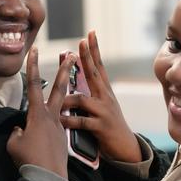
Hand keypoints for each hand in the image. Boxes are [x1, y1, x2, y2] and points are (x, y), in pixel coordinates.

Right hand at [7, 46, 75, 178]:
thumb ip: (17, 131)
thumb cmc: (28, 160)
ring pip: (59, 108)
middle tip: (73, 56)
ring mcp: (59, 128)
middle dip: (65, 70)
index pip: (34, 85)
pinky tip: (41, 145)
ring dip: (60, 99)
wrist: (48, 180)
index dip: (32, 66)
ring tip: (57, 103)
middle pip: (60, 89)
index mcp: (38, 115)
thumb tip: (20, 130)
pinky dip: (47, 130)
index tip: (34, 50)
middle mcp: (52, 117)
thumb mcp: (14, 143)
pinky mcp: (62, 139)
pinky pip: (54, 129)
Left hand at [61, 31, 142, 162]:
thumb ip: (87, 95)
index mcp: (104, 91)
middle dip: (87, 57)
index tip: (90, 33)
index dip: (94, 50)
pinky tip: (60, 121)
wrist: (126, 147)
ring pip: (82, 100)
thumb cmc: (108, 126)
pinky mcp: (101, 127)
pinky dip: (69, 121)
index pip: (99, 66)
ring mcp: (104, 111)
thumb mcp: (101, 107)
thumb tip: (70, 84)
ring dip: (67, 100)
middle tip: (81, 42)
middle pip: (94, 73)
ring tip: (54, 102)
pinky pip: (81, 121)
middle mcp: (105, 97)